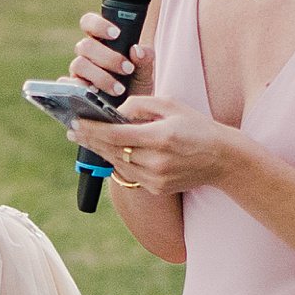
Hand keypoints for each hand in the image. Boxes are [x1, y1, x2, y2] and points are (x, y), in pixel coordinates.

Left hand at [67, 95, 242, 194]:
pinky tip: (108, 150)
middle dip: (90, 139)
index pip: (116, 135)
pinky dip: (117, 161)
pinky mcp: (157, 189)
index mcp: (161, 138)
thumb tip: (115, 113)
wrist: (223, 159)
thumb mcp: (171, 105)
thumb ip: (140, 105)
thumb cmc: (196, 126)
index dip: (92, 130)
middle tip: (72, 130)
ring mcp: (156, 179)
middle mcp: (157, 161)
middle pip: (112, 151)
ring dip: (100, 151)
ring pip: (118, 163)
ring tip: (85, 138)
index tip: (75, 123)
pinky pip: (129, 173)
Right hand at [69, 11, 153, 99]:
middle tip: (127, 69)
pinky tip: (95, 95)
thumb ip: (145, 60)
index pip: (89, 24)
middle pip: (85, 46)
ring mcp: (77, 74)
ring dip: (100, 76)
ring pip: (78, 64)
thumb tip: (137, 50)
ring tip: (119, 89)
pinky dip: (79, 88)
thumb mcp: (146, 75)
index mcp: (101, 44)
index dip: (98, 24)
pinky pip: (66, 85)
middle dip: (108, 57)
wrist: (130, 118)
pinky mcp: (72, 92)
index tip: (116, 33)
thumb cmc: (136, 91)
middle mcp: (86, 56)